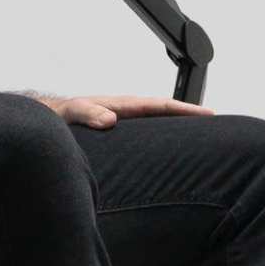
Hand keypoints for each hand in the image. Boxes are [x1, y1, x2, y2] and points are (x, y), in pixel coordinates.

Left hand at [37, 93, 214, 128]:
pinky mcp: (119, 140)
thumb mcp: (71, 112)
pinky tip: (169, 159)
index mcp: (122, 106)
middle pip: (166, 115)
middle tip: (220, 128)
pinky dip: (163, 143)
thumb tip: (111, 120)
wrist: (43, 123)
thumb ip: (88, 112)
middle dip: (192, 119)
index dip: (185, 110)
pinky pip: (147, 139)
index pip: (160, 106)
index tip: (209, 114)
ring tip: (203, 144)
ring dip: (179, 132)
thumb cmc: (56, 117)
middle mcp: (127, 114)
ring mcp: (124, 126)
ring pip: (159, 128)